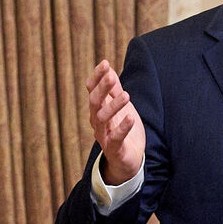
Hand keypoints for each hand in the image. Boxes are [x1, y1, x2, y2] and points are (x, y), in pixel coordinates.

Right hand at [86, 59, 144, 184]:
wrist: (129, 160)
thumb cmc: (123, 130)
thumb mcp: (121, 106)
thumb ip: (114, 89)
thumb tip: (108, 68)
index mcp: (98, 109)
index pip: (92, 89)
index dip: (97, 77)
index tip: (105, 63)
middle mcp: (97, 121)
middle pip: (94, 102)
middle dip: (102, 88)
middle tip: (111, 76)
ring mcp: (104, 135)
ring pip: (102, 119)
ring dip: (113, 106)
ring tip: (126, 95)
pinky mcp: (114, 149)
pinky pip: (116, 138)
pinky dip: (122, 128)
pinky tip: (130, 118)